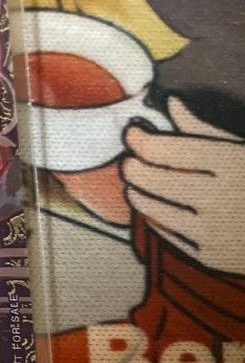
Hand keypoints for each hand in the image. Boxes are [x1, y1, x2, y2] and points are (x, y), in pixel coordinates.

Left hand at [122, 97, 244, 275]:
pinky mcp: (212, 257)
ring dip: (138, 195)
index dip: (142, 140)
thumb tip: (170, 104)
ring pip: (155, 210)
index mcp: (236, 164)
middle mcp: (224, 198)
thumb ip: (205, 131)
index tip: (132, 133)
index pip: (170, 150)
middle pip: (155, 180)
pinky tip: (154, 210)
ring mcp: (216, 231)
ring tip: (135, 185)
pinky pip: (168, 235)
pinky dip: (156, 219)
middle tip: (128, 163)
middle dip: (134, 169)